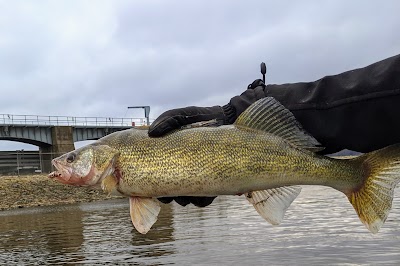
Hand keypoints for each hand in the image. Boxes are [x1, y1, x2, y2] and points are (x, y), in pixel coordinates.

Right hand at [150, 79, 265, 206]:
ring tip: (187, 196)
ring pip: (189, 197)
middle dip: (170, 196)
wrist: (229, 118)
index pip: (159, 177)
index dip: (155, 187)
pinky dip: (204, 198)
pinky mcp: (216, 179)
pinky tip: (204, 193)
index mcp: (173, 158)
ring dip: (186, 199)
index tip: (154, 189)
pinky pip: (208, 196)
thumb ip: (168, 120)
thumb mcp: (182, 115)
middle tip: (171, 194)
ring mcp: (200, 175)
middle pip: (172, 191)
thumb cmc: (202, 117)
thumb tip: (153, 132)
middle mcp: (185, 169)